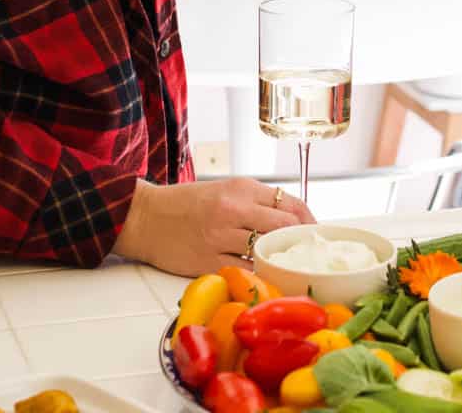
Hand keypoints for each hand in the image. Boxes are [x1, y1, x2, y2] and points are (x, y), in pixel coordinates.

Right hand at [114, 178, 314, 275]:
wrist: (146, 217)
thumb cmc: (188, 203)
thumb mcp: (226, 189)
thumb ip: (257, 200)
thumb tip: (294, 217)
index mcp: (241, 188)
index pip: (290, 203)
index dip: (309, 220)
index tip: (315, 231)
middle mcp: (233, 210)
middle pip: (284, 228)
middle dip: (298, 241)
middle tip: (304, 251)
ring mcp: (220, 238)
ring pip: (265, 252)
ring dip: (277, 259)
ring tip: (282, 263)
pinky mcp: (207, 262)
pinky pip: (243, 271)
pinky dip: (254, 272)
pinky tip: (257, 273)